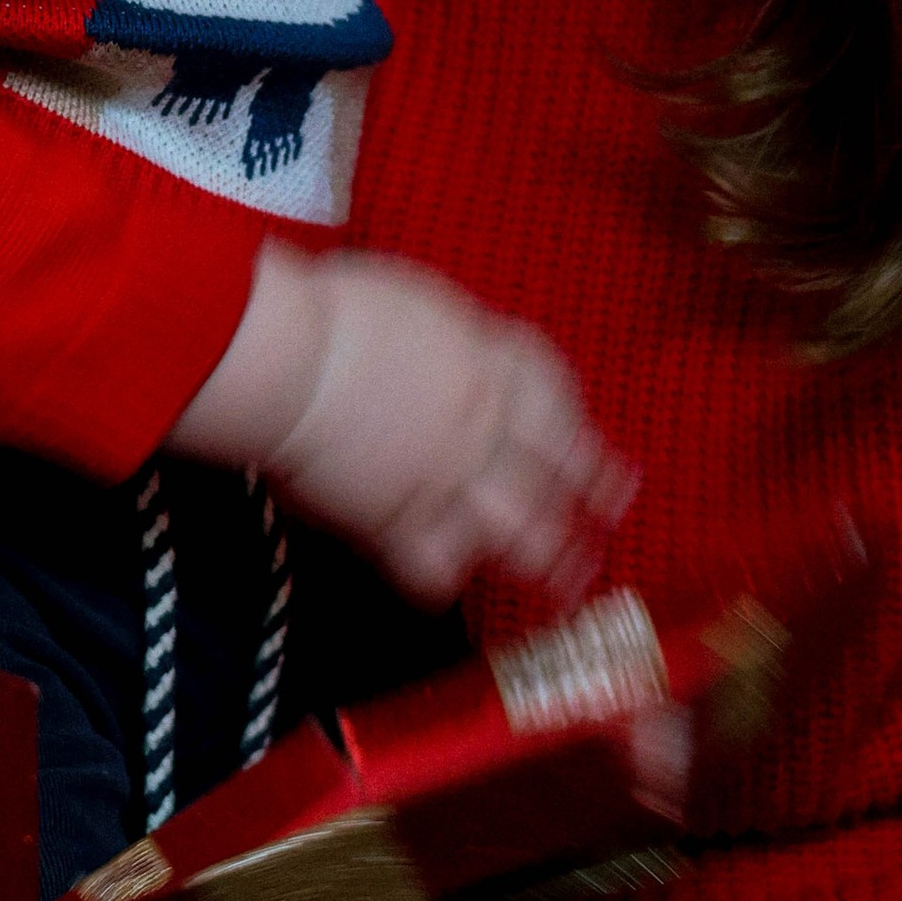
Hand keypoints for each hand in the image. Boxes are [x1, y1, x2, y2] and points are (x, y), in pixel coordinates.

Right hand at [174, 243, 632, 606]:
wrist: (290, 356)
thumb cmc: (333, 314)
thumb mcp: (419, 308)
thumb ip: (454, 346)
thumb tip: (461, 358)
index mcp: (491, 364)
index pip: (561, 413)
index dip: (589, 452)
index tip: (611, 475)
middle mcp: (484, 425)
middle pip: (557, 482)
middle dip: (585, 518)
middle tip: (596, 547)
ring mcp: (447, 476)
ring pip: (520, 535)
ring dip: (542, 565)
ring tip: (557, 592)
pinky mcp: (399, 519)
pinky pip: (437, 568)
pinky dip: (441, 577)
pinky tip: (444, 580)